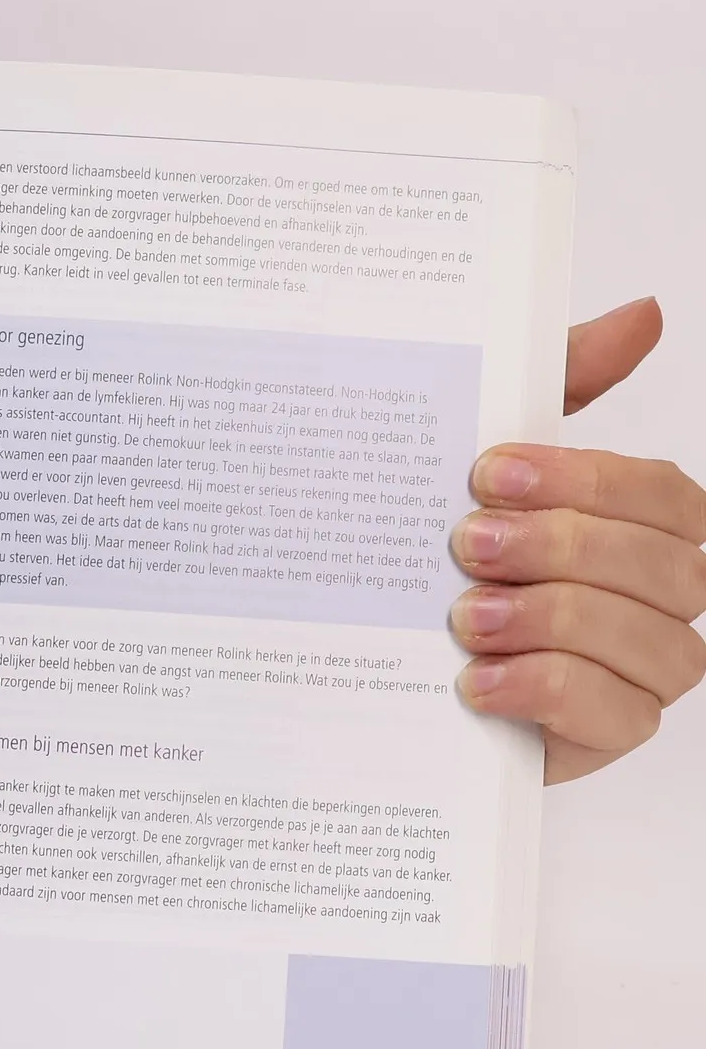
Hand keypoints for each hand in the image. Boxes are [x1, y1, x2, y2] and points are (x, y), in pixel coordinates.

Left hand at [450, 297, 705, 782]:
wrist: (381, 667)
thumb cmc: (451, 555)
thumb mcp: (488, 470)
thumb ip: (561, 388)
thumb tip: (643, 312)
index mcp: (645, 527)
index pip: (662, 495)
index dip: (583, 480)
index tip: (486, 472)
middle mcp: (662, 598)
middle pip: (666, 567)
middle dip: (562, 548)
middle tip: (465, 544)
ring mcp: (643, 671)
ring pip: (654, 643)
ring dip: (555, 620)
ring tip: (466, 616)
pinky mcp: (607, 735)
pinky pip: (615, 715)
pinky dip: (547, 691)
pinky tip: (479, 682)